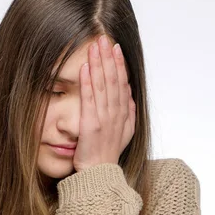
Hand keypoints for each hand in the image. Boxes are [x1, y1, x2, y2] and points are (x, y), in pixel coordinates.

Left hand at [72, 35, 135, 172]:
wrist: (99, 176)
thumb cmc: (107, 154)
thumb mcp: (124, 131)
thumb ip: (127, 110)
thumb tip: (128, 91)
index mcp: (125, 114)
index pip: (122, 83)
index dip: (119, 64)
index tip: (115, 47)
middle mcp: (117, 114)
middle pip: (114, 80)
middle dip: (108, 57)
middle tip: (104, 38)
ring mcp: (105, 119)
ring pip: (103, 86)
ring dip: (99, 64)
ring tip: (94, 46)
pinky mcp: (91, 125)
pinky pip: (90, 100)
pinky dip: (88, 83)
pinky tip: (86, 68)